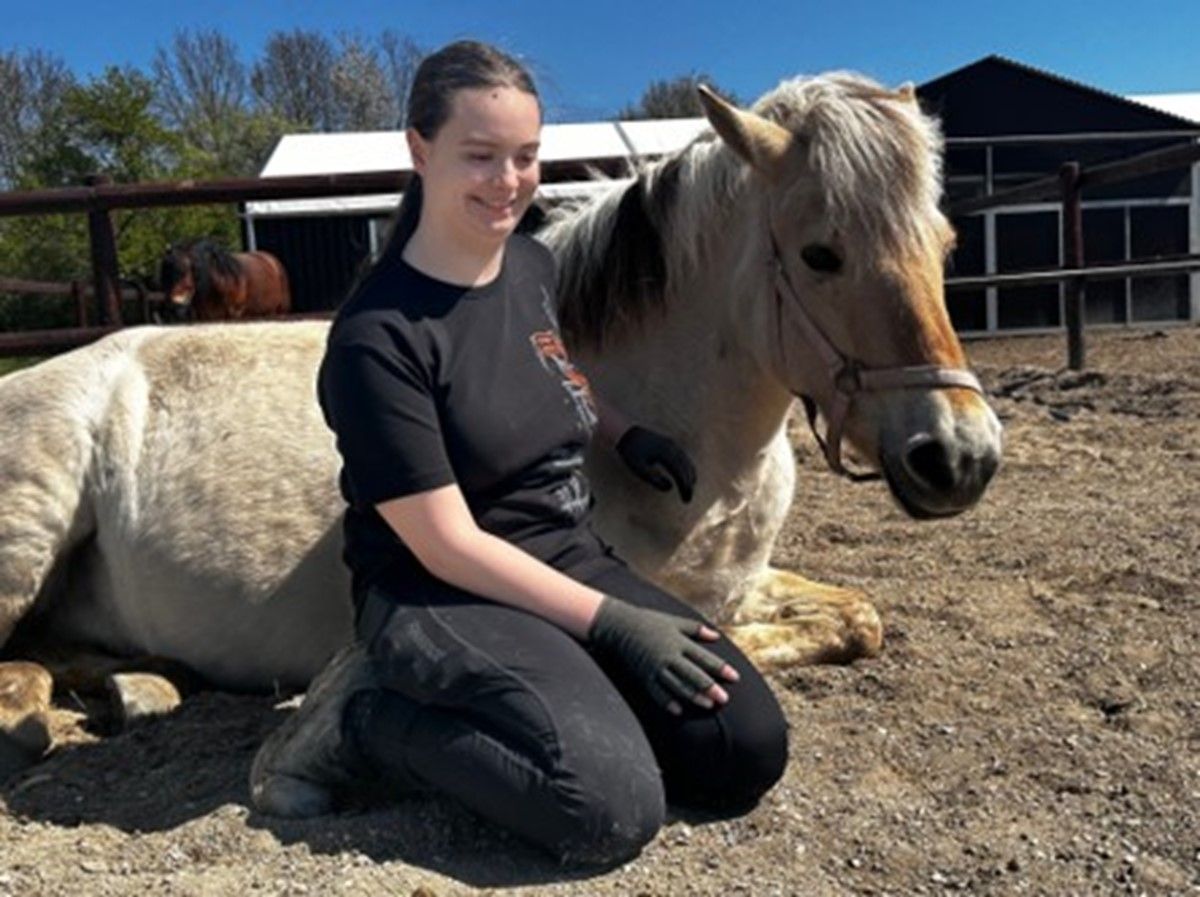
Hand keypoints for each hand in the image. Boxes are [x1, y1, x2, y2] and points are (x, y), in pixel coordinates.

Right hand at [587, 596, 738, 714]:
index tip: (734, 677)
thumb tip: (716, 636)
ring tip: (708, 705)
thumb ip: (696, 630)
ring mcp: (655, 668)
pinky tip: (679, 710)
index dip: (720, 668)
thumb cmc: (648, 621)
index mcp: (678, 641)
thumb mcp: (674, 621)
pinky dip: (668, 702)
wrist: (618, 626)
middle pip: (693, 674)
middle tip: (724, 699)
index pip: (704, 658)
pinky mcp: (643, 676)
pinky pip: (657, 692)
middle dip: (710, 687)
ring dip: (694, 696)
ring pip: (678, 686)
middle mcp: (668, 656)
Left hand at [615, 426, 695, 502]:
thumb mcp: (638, 469)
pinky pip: (683, 458)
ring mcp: (672, 444)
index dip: (684, 487)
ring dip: (690, 477)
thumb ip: (654, 479)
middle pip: (686, 469)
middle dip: (688, 485)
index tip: (685, 500)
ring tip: (688, 491)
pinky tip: (686, 477)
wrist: (626, 433)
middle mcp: (672, 447)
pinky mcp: (671, 443)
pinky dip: (687, 468)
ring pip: (687, 463)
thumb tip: (670, 488)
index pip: (680, 473)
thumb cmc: (631, 452)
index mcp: (665, 453)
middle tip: (687, 500)